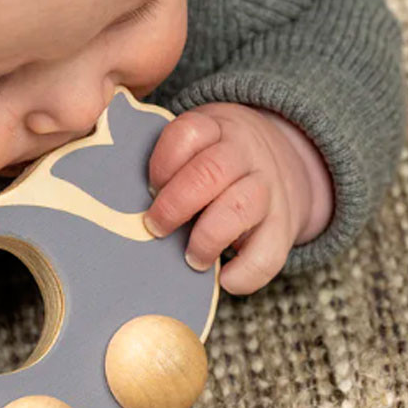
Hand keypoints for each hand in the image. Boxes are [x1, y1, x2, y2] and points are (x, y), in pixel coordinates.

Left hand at [143, 103, 332, 294]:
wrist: (283, 160)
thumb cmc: (216, 162)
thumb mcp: (198, 145)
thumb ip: (169, 166)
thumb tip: (123, 208)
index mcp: (216, 129)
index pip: (188, 134)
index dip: (163, 164)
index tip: (150, 189)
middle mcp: (245, 155)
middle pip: (212, 171)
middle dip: (175, 205)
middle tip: (156, 228)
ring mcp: (268, 188)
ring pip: (241, 207)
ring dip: (208, 237)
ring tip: (191, 258)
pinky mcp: (284, 226)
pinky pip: (270, 252)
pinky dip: (246, 271)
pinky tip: (226, 278)